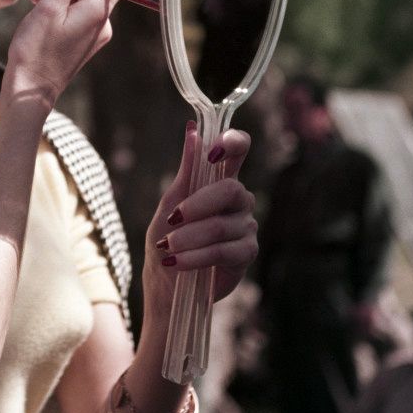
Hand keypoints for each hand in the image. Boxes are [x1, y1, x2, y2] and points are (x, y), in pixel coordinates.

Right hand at [4, 0, 126, 109]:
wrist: (30, 90)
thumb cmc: (37, 49)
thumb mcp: (49, 7)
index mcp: (98, 13)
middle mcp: (101, 25)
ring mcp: (92, 36)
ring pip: (82, 2)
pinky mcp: (81, 45)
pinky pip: (76, 17)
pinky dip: (59, 8)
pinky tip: (39, 10)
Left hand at [143, 122, 256, 307]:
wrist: (166, 281)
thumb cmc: (167, 236)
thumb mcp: (170, 201)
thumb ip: (186, 169)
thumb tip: (193, 131)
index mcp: (219, 179)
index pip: (239, 149)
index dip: (233, 142)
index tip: (214, 150)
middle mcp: (238, 200)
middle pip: (230, 189)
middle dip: (198, 204)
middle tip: (173, 218)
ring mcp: (246, 226)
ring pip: (221, 225)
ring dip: (188, 238)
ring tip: (167, 248)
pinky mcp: (246, 253)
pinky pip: (223, 251)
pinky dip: (195, 256)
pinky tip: (176, 262)